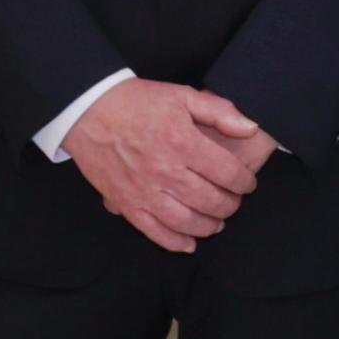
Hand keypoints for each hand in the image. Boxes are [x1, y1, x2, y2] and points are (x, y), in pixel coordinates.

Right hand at [70, 78, 272, 252]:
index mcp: (183, 143)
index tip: (247, 183)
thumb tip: (251, 128)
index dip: (244, 182)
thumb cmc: (136, 102)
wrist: (88, 111)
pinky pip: (154, 232)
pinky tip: (189, 242)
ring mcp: (144, 191)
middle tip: (234, 201)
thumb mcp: (182, 95)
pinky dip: (175, 242)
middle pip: (211, 200)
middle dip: (230, 205)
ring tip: (217, 221)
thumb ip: (220, 111)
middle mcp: (166, 171)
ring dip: (209, 226)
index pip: (227, 173)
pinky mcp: (126, 204)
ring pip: (187, 221)